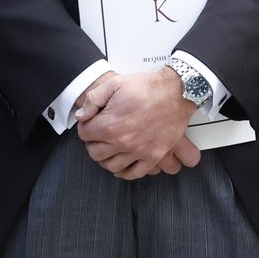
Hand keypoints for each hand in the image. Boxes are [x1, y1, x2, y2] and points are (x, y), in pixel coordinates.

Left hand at [73, 68, 198, 179]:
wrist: (176, 92)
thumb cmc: (147, 86)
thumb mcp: (114, 84)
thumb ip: (93, 100)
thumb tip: (81, 116)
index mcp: (110, 125)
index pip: (85, 134)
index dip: (85, 126)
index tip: (90, 123)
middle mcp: (123, 142)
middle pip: (95, 153)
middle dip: (93, 143)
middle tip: (97, 136)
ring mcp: (139, 151)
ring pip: (111, 166)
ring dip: (106, 158)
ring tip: (108, 149)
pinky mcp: (153, 156)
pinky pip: (134, 173)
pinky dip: (124, 172)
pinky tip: (121, 165)